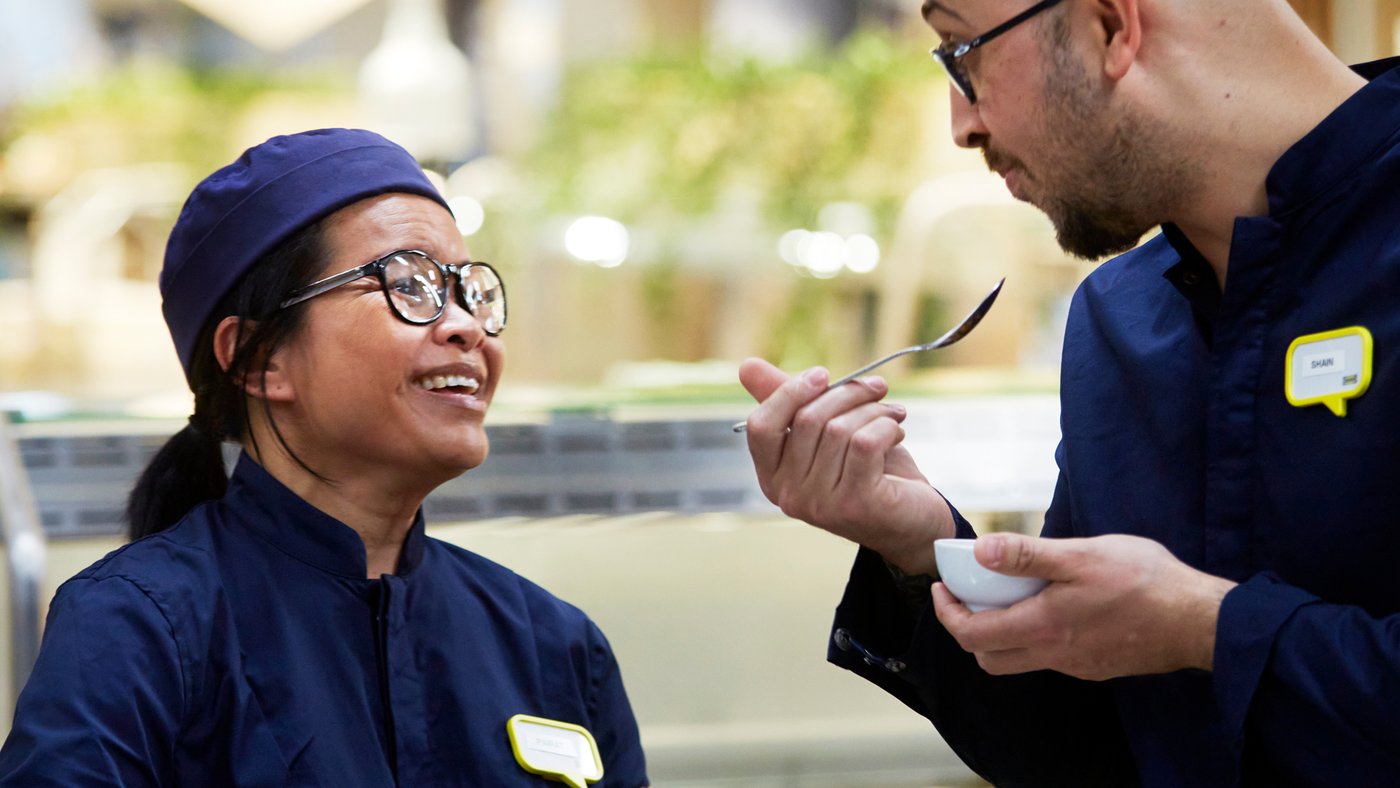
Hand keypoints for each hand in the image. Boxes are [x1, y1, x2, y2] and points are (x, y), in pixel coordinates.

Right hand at [738, 357, 954, 574]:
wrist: (913, 522)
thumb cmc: (869, 472)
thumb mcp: (827, 433)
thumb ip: (790, 402)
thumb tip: (746, 365)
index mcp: (773, 476)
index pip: (761, 427)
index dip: (789, 393)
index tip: (822, 374)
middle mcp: (789, 495)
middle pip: (807, 420)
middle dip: (848, 393)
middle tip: (877, 388)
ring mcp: (820, 504)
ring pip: (839, 429)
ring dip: (874, 410)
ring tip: (893, 414)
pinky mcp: (855, 505)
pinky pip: (865, 443)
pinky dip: (887, 427)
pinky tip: (897, 432)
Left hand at [932, 533, 1237, 679]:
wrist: (1198, 619)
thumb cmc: (1144, 582)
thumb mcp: (1081, 555)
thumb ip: (1028, 556)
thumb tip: (980, 551)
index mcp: (1043, 627)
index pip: (972, 636)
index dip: (947, 613)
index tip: (943, 588)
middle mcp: (1054, 654)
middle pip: (989, 658)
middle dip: (968, 628)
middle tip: (970, 596)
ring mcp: (1077, 665)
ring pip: (1020, 660)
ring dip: (1003, 633)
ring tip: (1011, 595)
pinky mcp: (1097, 665)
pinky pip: (1051, 657)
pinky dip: (1036, 635)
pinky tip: (1055, 605)